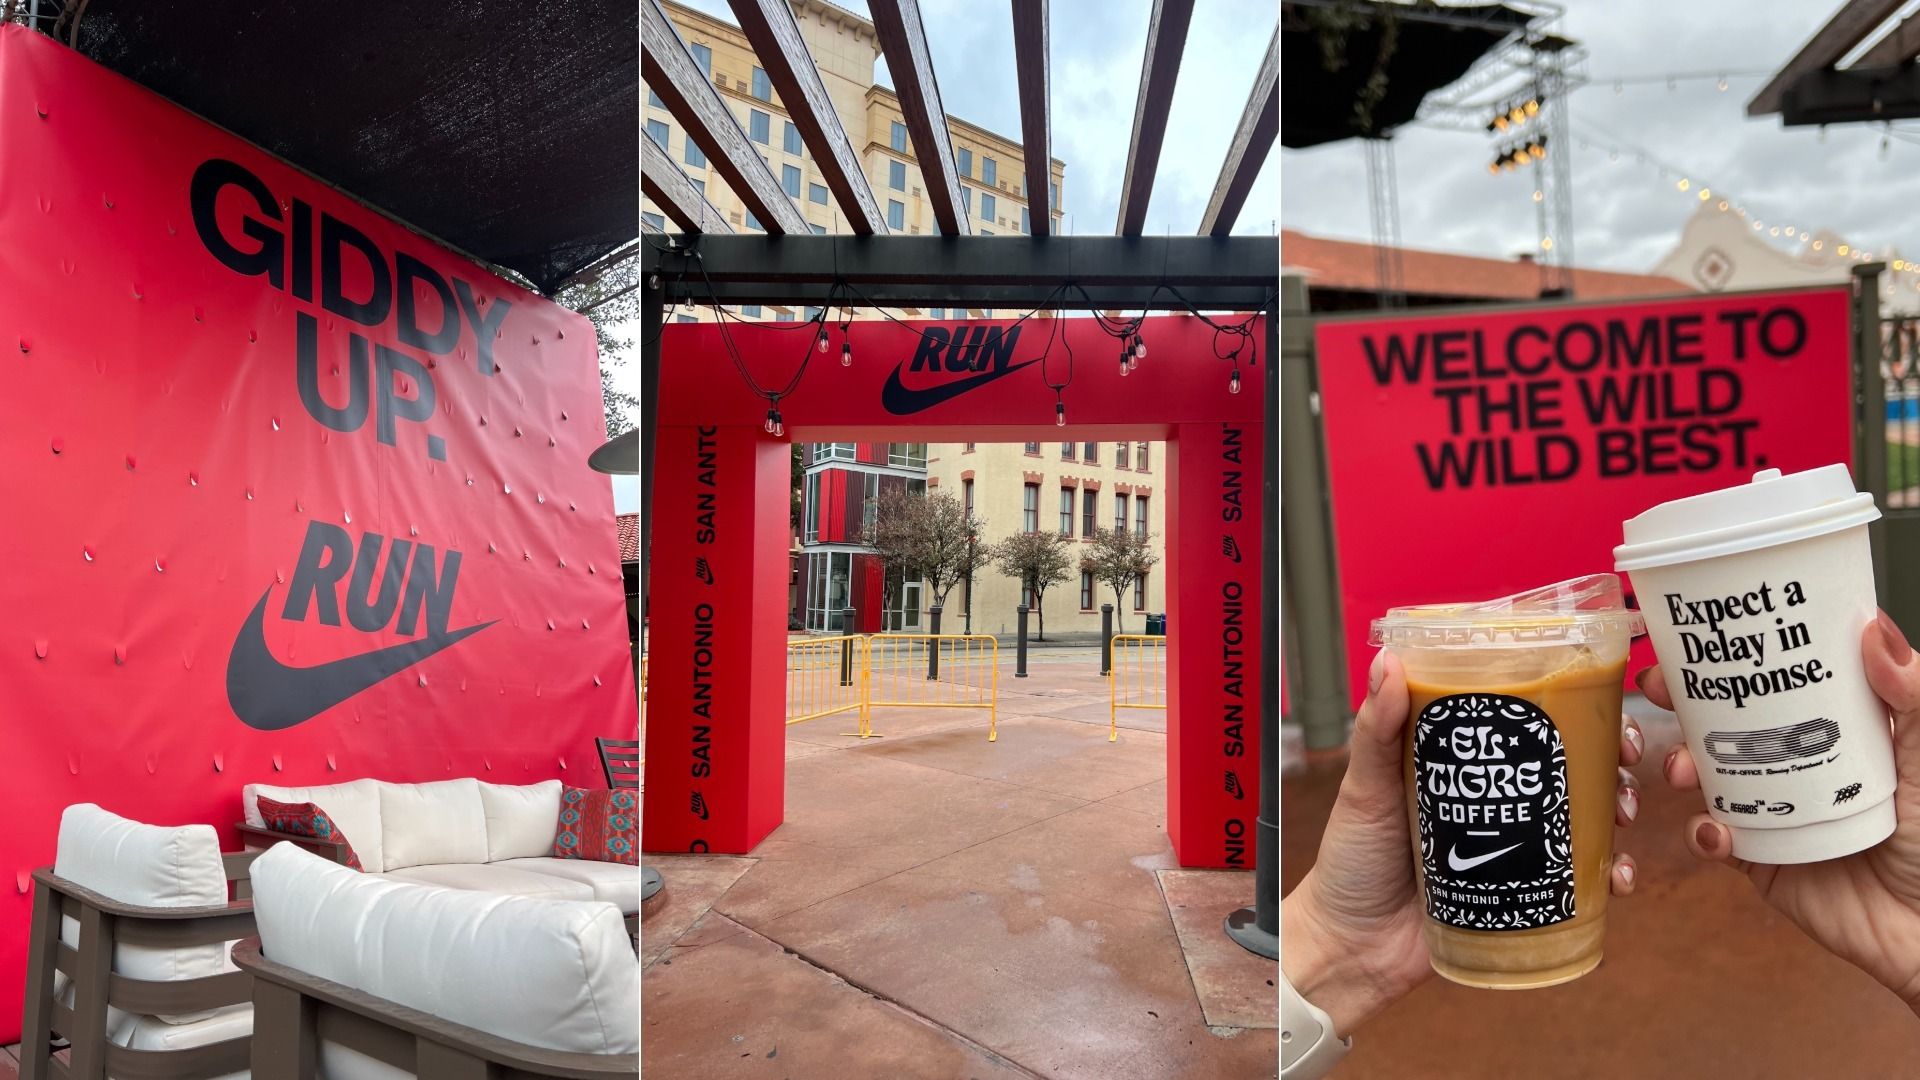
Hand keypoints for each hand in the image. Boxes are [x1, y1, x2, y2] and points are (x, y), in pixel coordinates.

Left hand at [1282, 649, 1644, 1035]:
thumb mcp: (1364, 788)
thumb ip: (1375, 730)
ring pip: (1585, 820)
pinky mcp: (1523, 897)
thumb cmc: (1350, 861)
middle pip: (1568, 768)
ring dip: (1619, 812)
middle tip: (1624, 761)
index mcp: (1462, 767)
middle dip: (1610, 759)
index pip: (1523, 725)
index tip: (1599, 703)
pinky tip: (1618, 878)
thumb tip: (1389, 660)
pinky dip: (1609, 877)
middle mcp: (1495, 803)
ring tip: (1624, 816)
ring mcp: (1512, 851)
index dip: (1570, 709)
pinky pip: (1579, 883)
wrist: (1353, 947)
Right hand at [1651, 610, 1919, 1015]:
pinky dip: (1704, 832)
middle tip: (1656, 689)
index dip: (1734, 657)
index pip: (1778, 681)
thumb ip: (1914, 696)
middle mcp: (1798, 765)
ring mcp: (1775, 811)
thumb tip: (1875, 628)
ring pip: (1707, 773)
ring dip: (1680, 763)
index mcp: (1837, 732)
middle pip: (1727, 720)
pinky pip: (1714, 838)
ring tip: (1681, 770)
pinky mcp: (1760, 859)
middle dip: (1682, 703)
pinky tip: (1716, 832)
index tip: (1697, 636)